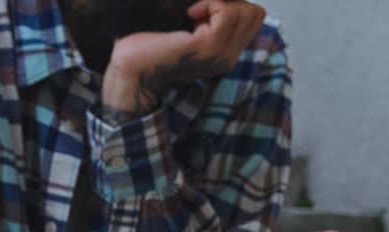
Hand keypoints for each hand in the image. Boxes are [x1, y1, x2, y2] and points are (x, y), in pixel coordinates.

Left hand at [107, 0, 266, 101]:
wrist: (132, 68)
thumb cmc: (152, 45)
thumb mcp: (190, 27)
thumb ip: (210, 16)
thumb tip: (223, 0)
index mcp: (226, 53)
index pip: (255, 16)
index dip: (232, 2)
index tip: (202, 8)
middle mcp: (229, 58)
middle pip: (255, 14)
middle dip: (229, 1)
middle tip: (200, 7)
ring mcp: (221, 56)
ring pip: (246, 12)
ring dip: (218, 1)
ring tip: (193, 11)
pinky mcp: (209, 49)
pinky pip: (227, 13)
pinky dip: (211, 3)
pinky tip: (190, 12)